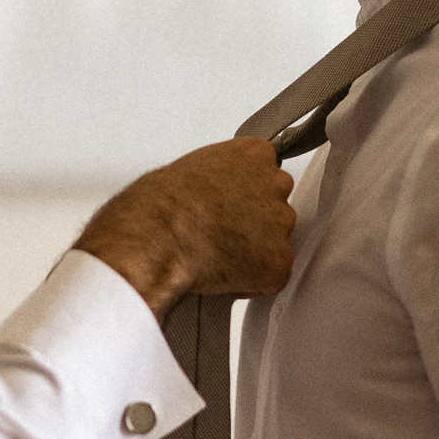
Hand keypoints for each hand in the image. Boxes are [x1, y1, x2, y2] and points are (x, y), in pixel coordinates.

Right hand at [73, 138, 296, 314]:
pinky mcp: (278, 262)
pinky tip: (223, 276)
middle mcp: (275, 185)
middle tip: (224, 233)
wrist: (158, 235)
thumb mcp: (193, 167)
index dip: (246, 195)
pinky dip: (251, 283)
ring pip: (276, 243)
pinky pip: (271, 278)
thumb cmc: (163, 204)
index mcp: (255, 155)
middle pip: (276, 206)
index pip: (267, 173)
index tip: (230, 206)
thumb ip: (221, 177)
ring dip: (255, 252)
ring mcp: (280, 224)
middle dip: (256, 222)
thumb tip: (217, 192)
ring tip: (217, 255)